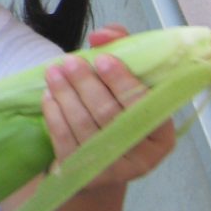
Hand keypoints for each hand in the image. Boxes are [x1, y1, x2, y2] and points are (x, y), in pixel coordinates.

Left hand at [41, 29, 175, 191]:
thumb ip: (122, 49)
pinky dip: (55, 115)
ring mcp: (111, 169)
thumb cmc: (120, 112)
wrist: (103, 161)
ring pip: (84, 126)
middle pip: (110, 115)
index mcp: (162, 135)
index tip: (103, 59)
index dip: (122, 81)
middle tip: (70, 61)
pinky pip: (65, 141)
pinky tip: (49, 96)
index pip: (144, 105)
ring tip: (53, 72)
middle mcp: (141, 157)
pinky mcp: (83, 175)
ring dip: (65, 95)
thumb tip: (100, 35)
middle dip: (86, 84)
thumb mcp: (128, 82)